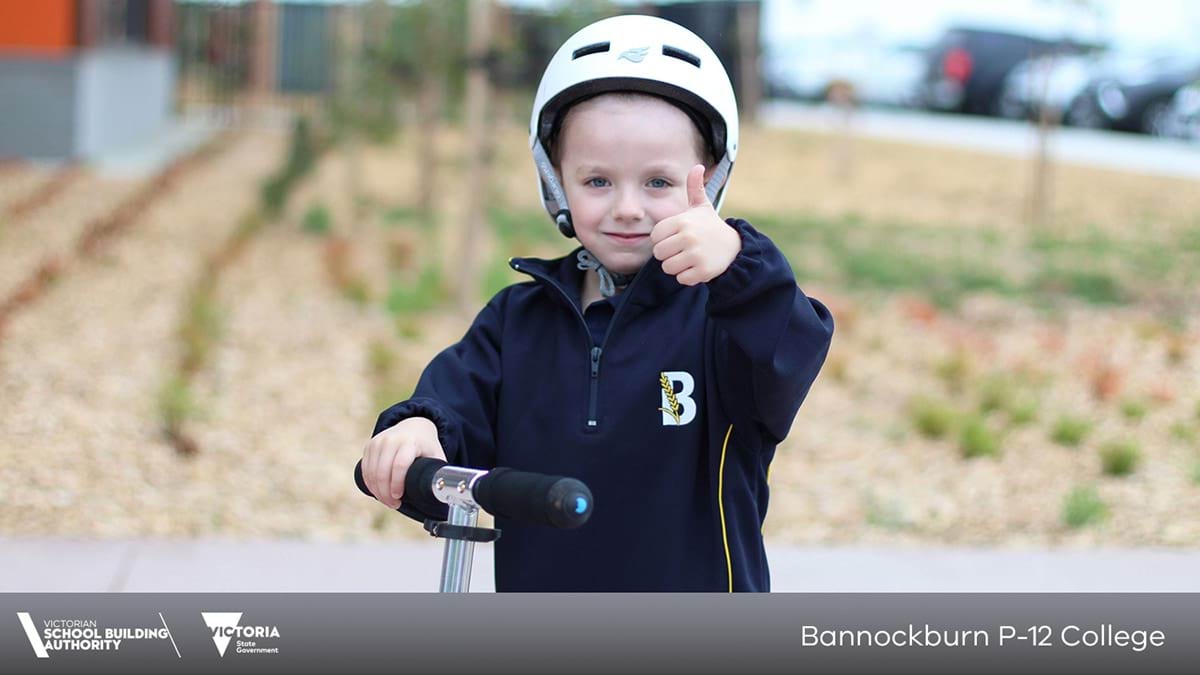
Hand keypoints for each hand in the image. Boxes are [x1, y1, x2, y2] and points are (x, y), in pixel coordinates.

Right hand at [361, 417, 445, 508]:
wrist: (414, 426)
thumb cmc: (426, 446)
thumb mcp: (436, 455)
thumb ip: (439, 473)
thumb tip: (443, 493)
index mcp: (411, 442)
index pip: (400, 465)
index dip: (397, 484)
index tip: (399, 497)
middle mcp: (392, 439)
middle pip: (382, 471)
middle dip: (386, 492)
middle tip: (394, 504)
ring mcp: (379, 441)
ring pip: (371, 472)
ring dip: (377, 491)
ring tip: (387, 501)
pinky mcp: (370, 445)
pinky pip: (365, 469)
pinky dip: (369, 483)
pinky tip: (377, 492)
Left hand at [650, 164, 740, 285]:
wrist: (734, 247)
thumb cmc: (710, 226)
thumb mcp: (702, 206)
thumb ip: (695, 188)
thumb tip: (697, 166)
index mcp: (683, 221)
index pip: (655, 237)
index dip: (663, 239)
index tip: (676, 237)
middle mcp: (688, 237)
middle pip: (659, 254)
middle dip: (668, 254)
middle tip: (683, 249)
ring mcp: (696, 255)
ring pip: (668, 268)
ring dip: (677, 266)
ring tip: (690, 258)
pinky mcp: (702, 271)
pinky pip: (681, 279)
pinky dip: (688, 276)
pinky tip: (698, 267)